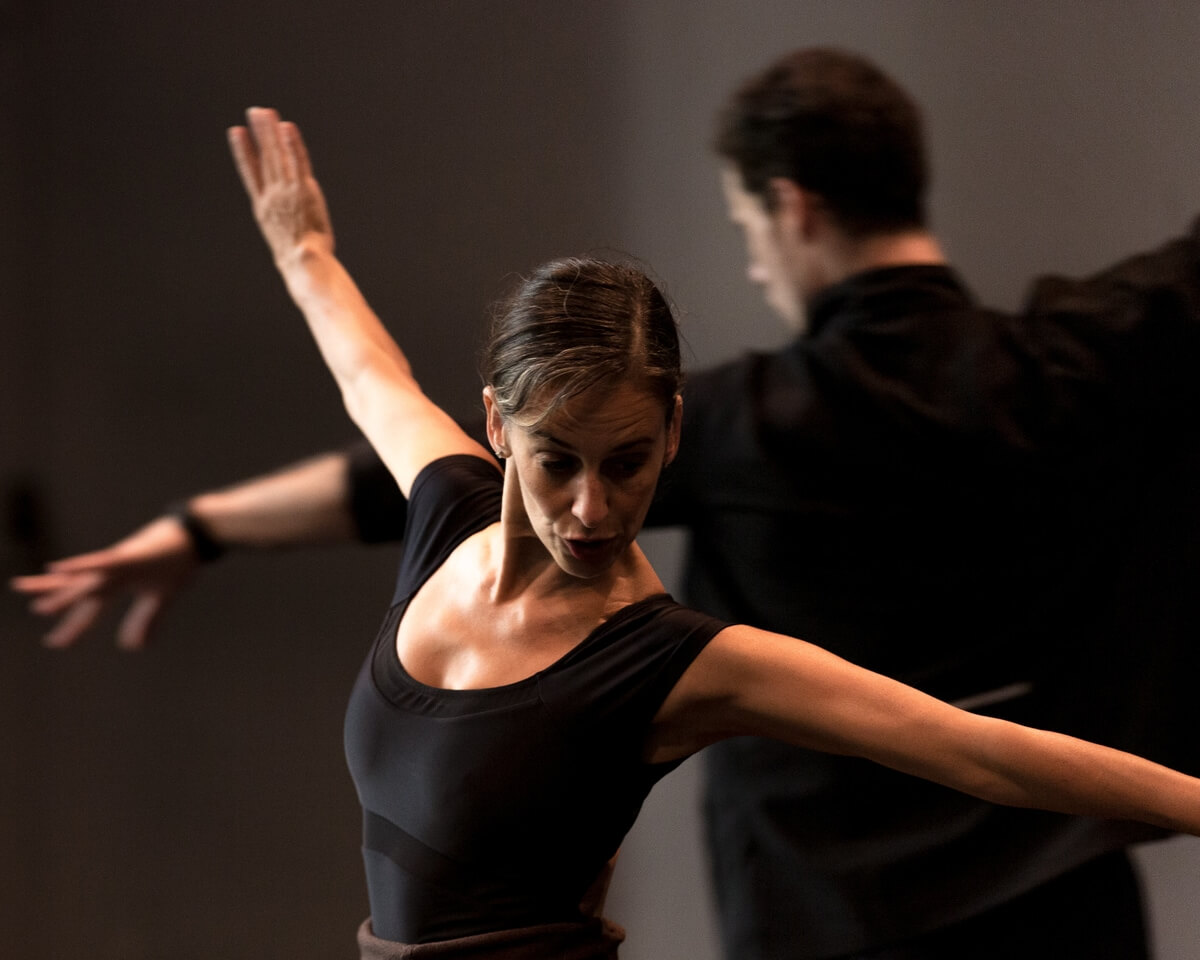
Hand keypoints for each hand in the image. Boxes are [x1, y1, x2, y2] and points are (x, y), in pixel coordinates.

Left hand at [9, 516, 199, 649]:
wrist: (195, 537)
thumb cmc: (178, 562)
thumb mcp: (162, 596)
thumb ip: (147, 621)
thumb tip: (133, 647)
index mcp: (120, 582)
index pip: (92, 606)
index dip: (75, 624)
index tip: (56, 643)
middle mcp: (113, 572)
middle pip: (82, 591)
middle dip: (59, 605)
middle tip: (39, 620)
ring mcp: (120, 562)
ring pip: (88, 582)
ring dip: (64, 594)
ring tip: (39, 608)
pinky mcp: (130, 556)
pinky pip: (102, 562)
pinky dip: (81, 566)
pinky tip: (59, 568)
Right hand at [228, 107, 333, 265]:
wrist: (303, 262)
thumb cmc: (298, 258)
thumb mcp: (285, 238)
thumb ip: (284, 222)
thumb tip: (293, 226)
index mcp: (263, 206)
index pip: (251, 172)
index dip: (244, 151)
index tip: (236, 132)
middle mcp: (272, 195)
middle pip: (265, 158)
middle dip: (260, 133)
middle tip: (254, 111)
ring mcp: (287, 191)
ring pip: (277, 155)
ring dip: (271, 132)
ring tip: (265, 112)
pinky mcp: (303, 189)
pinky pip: (297, 161)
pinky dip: (292, 144)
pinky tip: (287, 127)